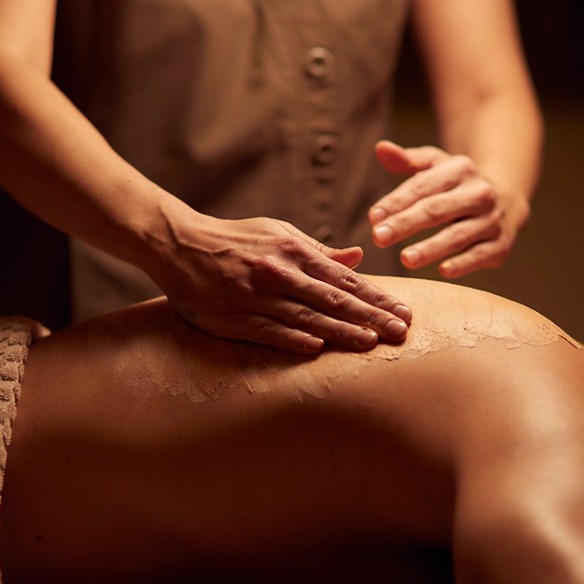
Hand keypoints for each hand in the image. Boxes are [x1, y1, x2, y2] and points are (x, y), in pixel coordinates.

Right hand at [149, 211, 411, 354]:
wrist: (180, 244)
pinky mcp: (233, 316)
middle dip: (370, 316)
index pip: (345, 279)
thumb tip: (358, 258)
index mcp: (294, 251)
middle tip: (401, 332)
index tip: (403, 312)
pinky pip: (268, 330)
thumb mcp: (279, 234)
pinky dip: (293, 339)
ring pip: (306, 318)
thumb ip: (319, 251)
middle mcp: (279, 272)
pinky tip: (318, 349)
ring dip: (340, 331)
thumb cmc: (237, 240)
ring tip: (371, 342)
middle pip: (333, 299)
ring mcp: (255, 295)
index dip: (377, 297)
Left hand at [369, 140, 529, 277]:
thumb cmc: (459, 185)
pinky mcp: (500, 245)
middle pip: (437, 210)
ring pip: (458, 235)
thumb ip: (408, 160)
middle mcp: (479, 193)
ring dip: (431, 248)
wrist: (508, 201)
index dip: (396, 202)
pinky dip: (463, 264)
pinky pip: (480, 255)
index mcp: (460, 170)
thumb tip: (381, 149)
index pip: (422, 187)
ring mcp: (492, 220)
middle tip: (379, 237)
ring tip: (405, 258)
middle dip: (406, 224)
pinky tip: (443, 270)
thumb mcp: (438, 166)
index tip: (373, 217)